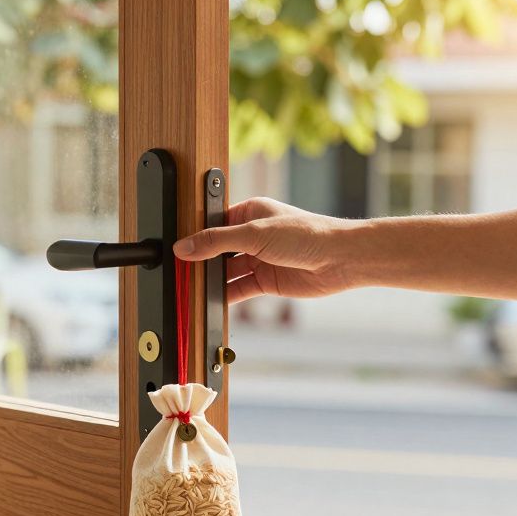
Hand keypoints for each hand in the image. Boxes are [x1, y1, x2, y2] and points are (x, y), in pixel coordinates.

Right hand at [173, 197, 357, 303]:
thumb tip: (184, 247)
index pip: (213, 224)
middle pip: (217, 250)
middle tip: (178, 272)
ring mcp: (259, 259)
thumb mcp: (254, 234)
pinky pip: (239, 290)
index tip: (176, 249)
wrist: (340, 260)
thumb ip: (216, 241)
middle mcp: (253, 235)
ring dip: (211, 281)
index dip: (195, 236)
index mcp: (249, 212)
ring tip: (190, 290)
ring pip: (226, 272)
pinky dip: (224, 296)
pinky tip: (210, 302)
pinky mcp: (266, 281)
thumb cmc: (306, 234)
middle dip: (200, 262)